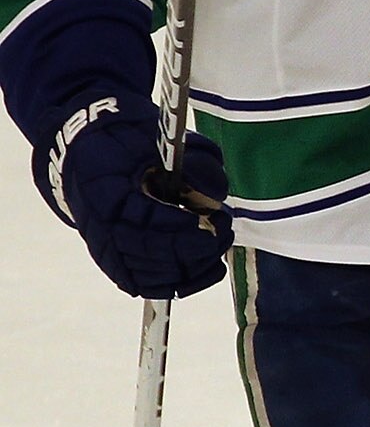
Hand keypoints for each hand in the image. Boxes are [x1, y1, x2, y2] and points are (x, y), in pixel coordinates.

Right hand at [40, 98, 230, 298]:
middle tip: (224, 230)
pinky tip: (209, 269)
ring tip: (219, 244)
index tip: (212, 217)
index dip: (179, 223)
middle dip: (194, 246)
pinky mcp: (116, 263)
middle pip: (149, 251)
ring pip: (152, 274)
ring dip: (194, 265)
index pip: (141, 218)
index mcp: (105, 190)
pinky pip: (147, 285)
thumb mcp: (161, 141)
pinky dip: (182, 283)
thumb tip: (215, 195)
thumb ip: (195, 163)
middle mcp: (100, 225)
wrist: (89, 156)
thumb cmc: (130, 146)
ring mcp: (106, 248)